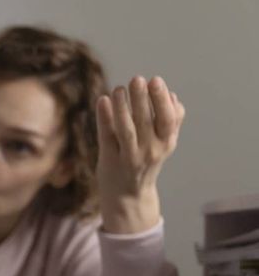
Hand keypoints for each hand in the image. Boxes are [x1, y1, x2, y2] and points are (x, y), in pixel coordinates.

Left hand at [95, 76, 185, 233]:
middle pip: (146, 122)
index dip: (162, 100)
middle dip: (142, 98)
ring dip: (123, 107)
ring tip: (119, 88)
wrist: (129, 197)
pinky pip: (107, 136)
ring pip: (126, 129)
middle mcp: (149, 151)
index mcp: (165, 143)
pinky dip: (104, 118)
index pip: (167, 119)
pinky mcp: (109, 159)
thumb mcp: (164, 144)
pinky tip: (103, 100)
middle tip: (137, 79)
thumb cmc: (146, 162)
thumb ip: (171, 122)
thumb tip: (173, 96)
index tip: (156, 80)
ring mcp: (128, 156)